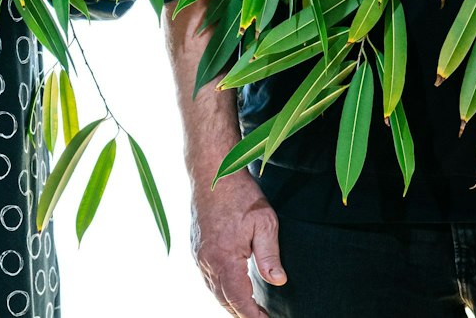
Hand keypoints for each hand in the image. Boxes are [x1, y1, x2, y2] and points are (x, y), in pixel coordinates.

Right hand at [190, 169, 284, 317]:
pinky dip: (220, 290)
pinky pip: (207, 277)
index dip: (252, 315)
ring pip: (213, 290)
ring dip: (230, 303)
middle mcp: (207, 260)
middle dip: (241, 313)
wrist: (212, 172)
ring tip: (250, 310)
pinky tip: (232, 289)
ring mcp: (199, 254)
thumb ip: (270, 255)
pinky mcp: (196, 247)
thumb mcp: (265, 222)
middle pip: (223, 300)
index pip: (238, 299)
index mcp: (224, 258)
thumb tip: (278, 281)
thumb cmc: (240, 194)